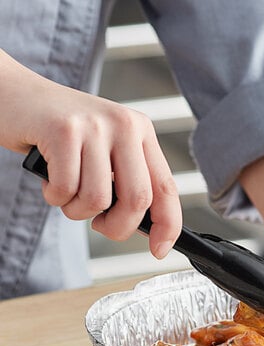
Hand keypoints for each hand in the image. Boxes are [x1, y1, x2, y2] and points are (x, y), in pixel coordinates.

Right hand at [0, 50, 180, 258]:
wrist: (14, 95)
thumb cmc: (62, 135)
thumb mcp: (107, 152)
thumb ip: (130, 182)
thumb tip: (149, 228)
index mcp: (142, 132)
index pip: (166, 188)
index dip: (167, 224)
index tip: (159, 249)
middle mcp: (124, 125)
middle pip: (138, 199)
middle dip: (118, 227)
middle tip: (101, 226)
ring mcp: (94, 126)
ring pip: (98, 199)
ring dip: (78, 211)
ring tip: (67, 192)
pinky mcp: (63, 130)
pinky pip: (67, 189)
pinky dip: (55, 198)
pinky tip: (50, 181)